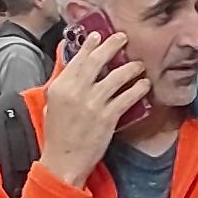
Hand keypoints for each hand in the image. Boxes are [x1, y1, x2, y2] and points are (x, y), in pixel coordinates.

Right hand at [30, 31, 149, 187]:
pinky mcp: (108, 117)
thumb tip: (76, 71)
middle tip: (123, 38)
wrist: (64, 162)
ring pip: (116, 77)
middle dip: (112, 46)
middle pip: (97, 61)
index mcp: (60, 87)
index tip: (98, 35)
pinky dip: (138, 89)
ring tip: (139, 64)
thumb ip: (64, 87)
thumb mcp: (52, 106)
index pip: (77, 59)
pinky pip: (127, 97)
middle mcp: (76, 91)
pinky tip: (144, 85)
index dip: (90, 45)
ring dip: (131, 67)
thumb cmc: (57, 136)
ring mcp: (93, 103)